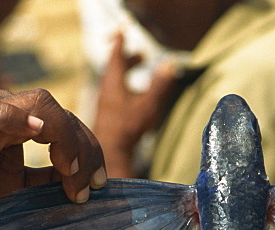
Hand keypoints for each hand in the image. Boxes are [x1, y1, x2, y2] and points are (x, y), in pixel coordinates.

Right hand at [0, 88, 105, 229]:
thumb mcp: (24, 195)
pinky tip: (38, 132)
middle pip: (62, 114)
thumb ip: (51, 183)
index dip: (91, 152)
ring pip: (41, 105)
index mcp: (21, 127)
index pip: (69, 125)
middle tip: (89, 188)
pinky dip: (17, 118)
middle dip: (85, 150)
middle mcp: (7, 114)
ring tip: (70, 173)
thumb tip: (91, 187)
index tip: (100, 185)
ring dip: (65, 138)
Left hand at [94, 32, 176, 176]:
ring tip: (138, 76)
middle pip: (115, 68)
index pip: (116, 55)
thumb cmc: (128, 126)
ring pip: (114, 83)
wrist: (111, 151)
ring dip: (126, 75)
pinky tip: (132, 100)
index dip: (120, 44)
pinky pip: (114, 95)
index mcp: (114, 81)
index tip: (122, 34)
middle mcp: (106, 89)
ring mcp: (104, 103)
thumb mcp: (148, 104)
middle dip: (127, 60)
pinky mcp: (106, 115)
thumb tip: (170, 65)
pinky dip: (123, 89)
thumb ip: (160, 84)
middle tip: (141, 57)